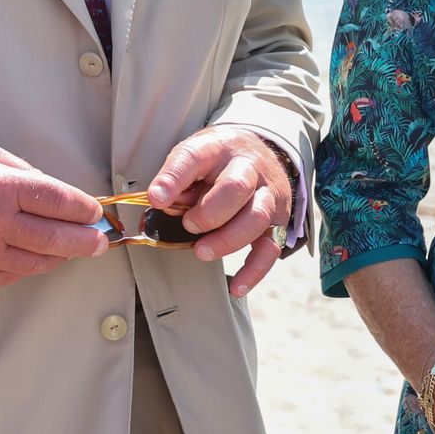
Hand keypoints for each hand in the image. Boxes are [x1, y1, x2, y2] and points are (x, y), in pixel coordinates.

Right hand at [0, 146, 107, 287]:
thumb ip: (25, 173)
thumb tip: (59, 193)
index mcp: (1, 188)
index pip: (56, 200)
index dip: (81, 208)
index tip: (95, 212)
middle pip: (54, 237)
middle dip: (85, 241)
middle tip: (100, 241)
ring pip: (38, 262)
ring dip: (64, 257)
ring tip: (78, 249)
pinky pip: (15, 274)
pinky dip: (34, 266)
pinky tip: (45, 257)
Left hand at [146, 127, 291, 296]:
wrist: (259, 152)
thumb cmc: (218, 161)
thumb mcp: (194, 156)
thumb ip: (178, 180)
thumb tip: (162, 204)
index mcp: (218, 147)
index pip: (195, 157)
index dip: (174, 178)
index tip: (157, 198)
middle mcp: (248, 167)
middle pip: (236, 187)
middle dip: (208, 213)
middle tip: (189, 225)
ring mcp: (267, 193)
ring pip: (257, 217)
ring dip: (227, 239)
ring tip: (202, 251)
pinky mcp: (277, 220)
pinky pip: (271, 248)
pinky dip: (254, 270)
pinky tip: (236, 285)